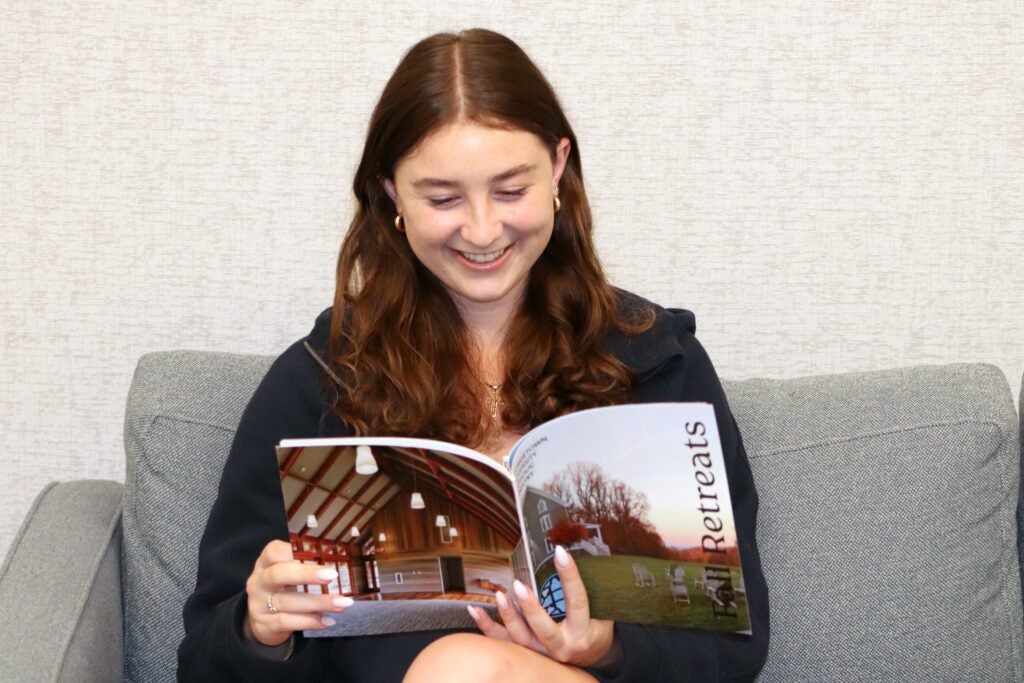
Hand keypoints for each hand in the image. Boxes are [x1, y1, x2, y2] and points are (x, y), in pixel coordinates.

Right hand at [244, 539, 353, 646]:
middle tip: (332, 575)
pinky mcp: (264, 624)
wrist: (261, 621)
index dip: (293, 551)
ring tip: (341, 603)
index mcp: (266, 563)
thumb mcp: (287, 573)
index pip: (274, 551)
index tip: (319, 553)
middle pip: (278, 574)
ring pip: (288, 601)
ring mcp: (259, 603)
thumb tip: (338, 562)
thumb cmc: (281, 589)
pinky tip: (328, 621)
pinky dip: (310, 621)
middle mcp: (259, 581)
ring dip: (318, 602)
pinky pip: (287, 622)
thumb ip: (304, 565)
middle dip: (307, 575)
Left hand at [467, 545, 614, 667]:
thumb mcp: (602, 612)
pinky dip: (487, 626)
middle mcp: (562, 646)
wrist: (591, 657)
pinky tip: (474, 610)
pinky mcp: (528, 654)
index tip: (560, 552)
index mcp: (583, 632)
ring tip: (500, 595)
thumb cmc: (595, 629)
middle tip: (520, 586)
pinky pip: (504, 642)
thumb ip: (590, 591)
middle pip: (544, 630)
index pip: (577, 601)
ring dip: (508, 616)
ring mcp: (543, 654)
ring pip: (521, 638)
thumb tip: (571, 555)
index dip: (569, 576)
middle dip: (531, 609)